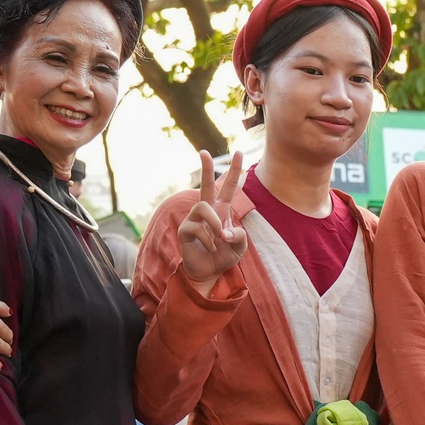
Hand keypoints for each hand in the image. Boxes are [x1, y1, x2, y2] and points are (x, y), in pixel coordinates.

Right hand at [177, 148, 248, 292]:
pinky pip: (198, 228)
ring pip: (203, 206)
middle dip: (206, 168)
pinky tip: (210, 248)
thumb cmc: (224, 256)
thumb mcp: (240, 247)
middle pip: (206, 185)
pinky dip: (209, 241)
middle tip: (203, 151)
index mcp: (222, 210)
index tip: (239, 152)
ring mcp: (194, 219)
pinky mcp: (185, 229)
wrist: (209, 272)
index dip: (234, 171)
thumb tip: (224, 232)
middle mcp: (207, 211)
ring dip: (215, 223)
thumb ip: (240, 237)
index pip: (229, 187)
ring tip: (219, 239)